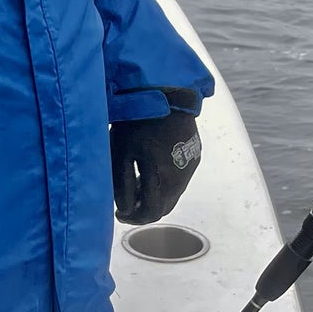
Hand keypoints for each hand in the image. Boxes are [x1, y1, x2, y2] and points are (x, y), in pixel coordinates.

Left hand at [111, 94, 201, 225]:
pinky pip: (179, 179)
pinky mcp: (194, 155)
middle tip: (125, 204)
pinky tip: (150, 169)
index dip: (133, 219)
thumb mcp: (121, 153)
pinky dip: (165, 183)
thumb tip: (125, 209)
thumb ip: (123, 185)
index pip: (150, 213)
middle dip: (144, 210)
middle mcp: (182, 178)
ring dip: (155, 196)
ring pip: (173, 194)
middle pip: (164, 207)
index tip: (118, 214)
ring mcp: (190, 166)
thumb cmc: (137, 121)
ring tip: (136, 183)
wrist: (166, 92)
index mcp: (163, 180)